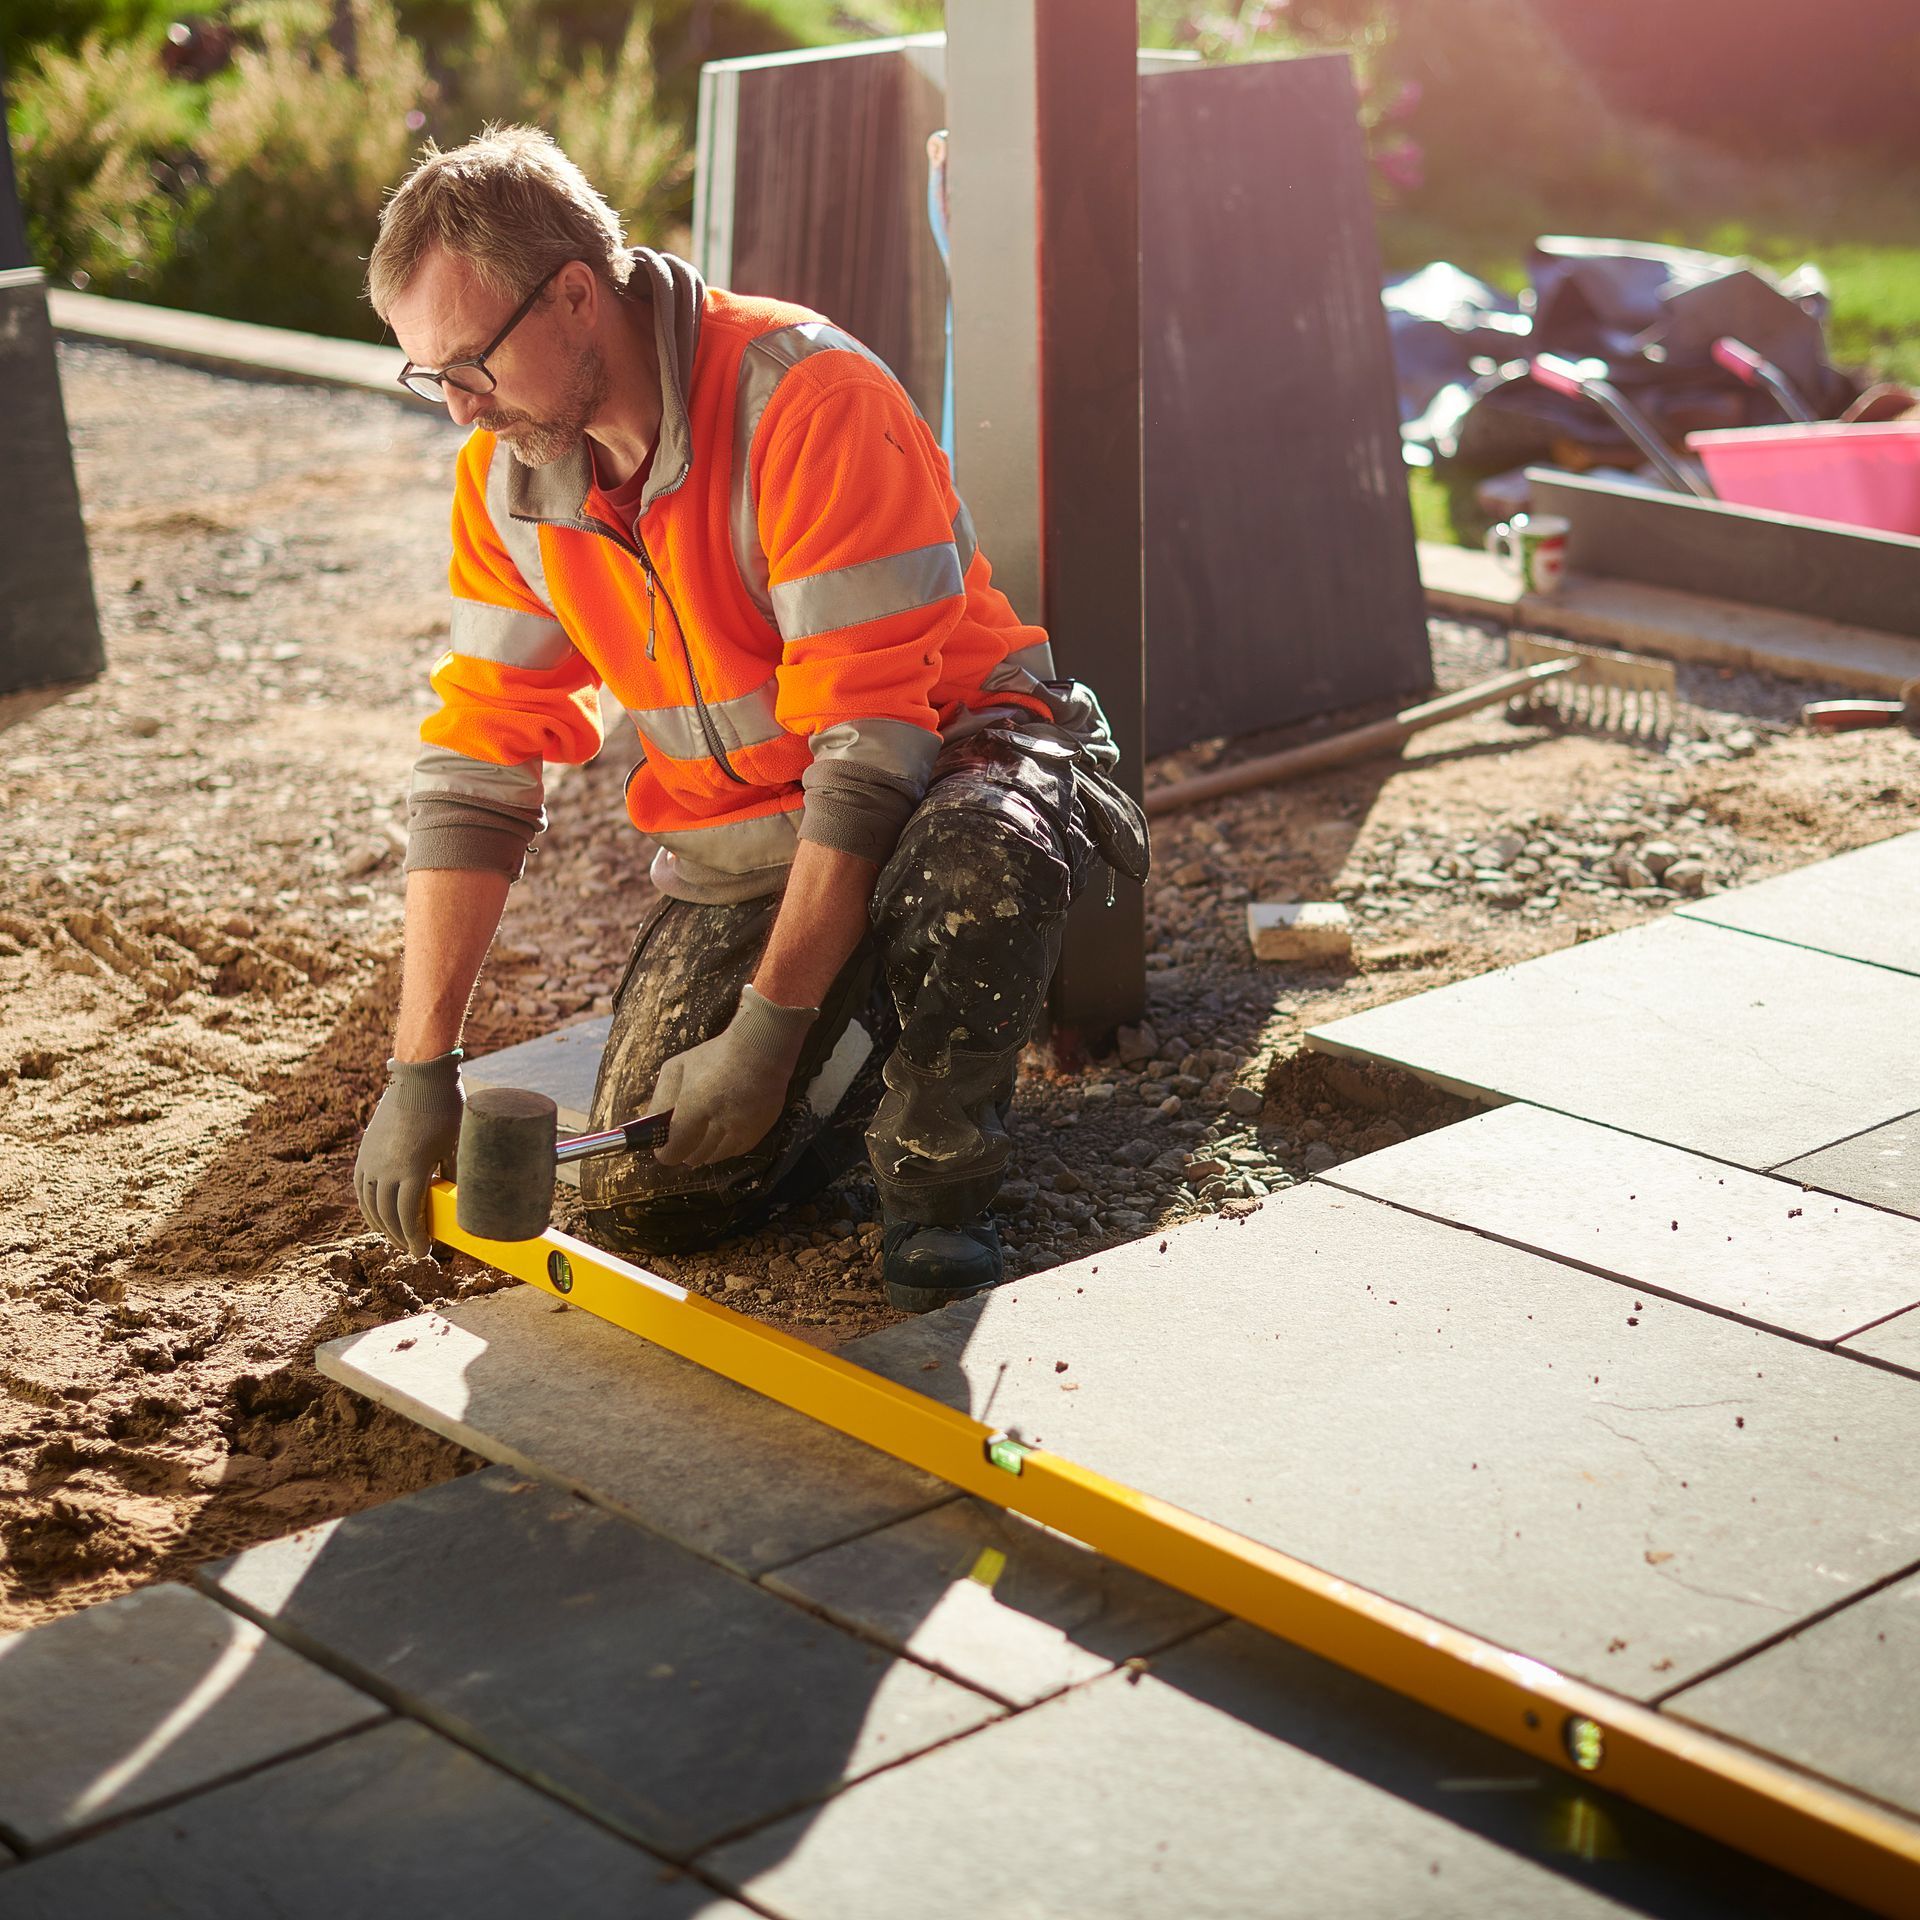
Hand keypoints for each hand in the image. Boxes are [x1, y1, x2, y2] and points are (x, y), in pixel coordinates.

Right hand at [354, 1050, 463, 1254]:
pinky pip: (361, 1186)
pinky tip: (376, 1216)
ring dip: (382, 1225)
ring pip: (371, 1204)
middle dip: (400, 1237)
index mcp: (411, 1169)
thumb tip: (460, 1203)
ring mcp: (371, 1159)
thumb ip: (455, 1177)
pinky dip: (367, 1206)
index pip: (408, 1217)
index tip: (423, 1253)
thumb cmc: (447, 1110)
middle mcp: (386, 1168)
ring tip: (396, 1238)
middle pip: (388, 1215)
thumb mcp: (457, 1146)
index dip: (415, 1239)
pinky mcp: (365, 1151)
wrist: (421, 1077)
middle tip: (413, 1250)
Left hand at [652, 985, 815, 1166]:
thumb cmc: (714, 1056)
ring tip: (706, 1130)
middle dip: (686, 1149)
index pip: (675, 1149)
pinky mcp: (759, 1131)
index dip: (666, 1152)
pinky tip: (724, 1129)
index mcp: (695, 1103)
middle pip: (694, 1157)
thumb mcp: (676, 1069)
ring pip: (715, 1157)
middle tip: (686, 1135)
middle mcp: (720, 1120)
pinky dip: (726, 1146)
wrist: (760, 1048)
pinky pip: (735, 1152)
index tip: (664, 1147)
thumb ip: (660, 1101)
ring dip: (706, 1149)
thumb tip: (653, 1129)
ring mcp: (742, 1128)